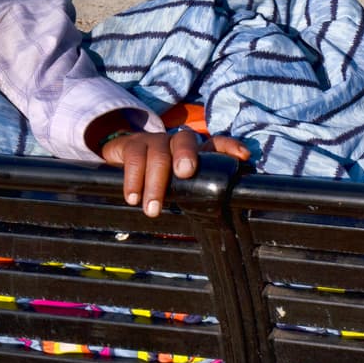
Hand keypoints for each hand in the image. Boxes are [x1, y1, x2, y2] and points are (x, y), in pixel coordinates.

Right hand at [99, 129, 249, 216]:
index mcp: (194, 152)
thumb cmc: (158, 178)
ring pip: (158, 153)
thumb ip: (196, 193)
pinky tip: (132, 197)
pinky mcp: (132, 143)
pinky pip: (134, 157)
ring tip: (152, 209)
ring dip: (154, 182)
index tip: (243, 156)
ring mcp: (155, 140)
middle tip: (185, 173)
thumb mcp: (180, 186)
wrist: (120, 161)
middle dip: (186, 155)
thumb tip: (220, 222)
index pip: (216, 143)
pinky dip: (133, 179)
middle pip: (185, 140)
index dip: (230, 147)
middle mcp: (177, 141)